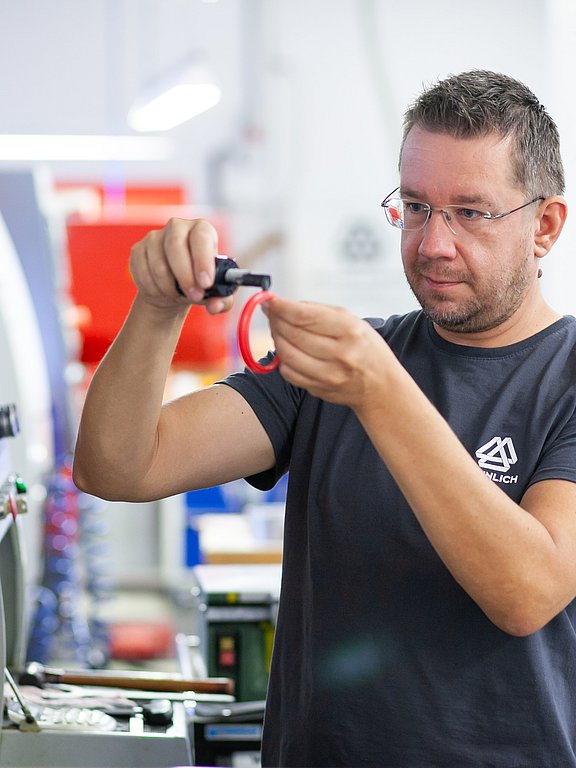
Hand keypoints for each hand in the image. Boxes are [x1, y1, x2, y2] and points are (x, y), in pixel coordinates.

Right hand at [129, 218, 232, 314]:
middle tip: (194, 296)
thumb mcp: (216, 293)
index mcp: (202, 230)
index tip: (206, 284)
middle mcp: (178, 227)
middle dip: (185, 277)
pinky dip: (155, 289)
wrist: (175, 288)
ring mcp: (155, 237)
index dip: (203, 260)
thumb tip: (215, 305)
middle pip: (175, 246)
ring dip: (170, 288)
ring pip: (158, 265)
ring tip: (179, 296)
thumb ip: (222, 300)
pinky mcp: (138, 250)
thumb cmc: (199, 284)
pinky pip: (143, 273)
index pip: (201, 237)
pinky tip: (163, 292)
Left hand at [263, 297, 388, 407]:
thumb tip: (284, 305)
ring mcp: (328, 375)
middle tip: (271, 312)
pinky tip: (287, 349)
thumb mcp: (353, 322)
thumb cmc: (365, 348)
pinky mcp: (318, 388)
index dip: (282, 307)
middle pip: (293, 334)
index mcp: (350, 331)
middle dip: (276, 320)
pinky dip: (282, 359)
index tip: (270, 301)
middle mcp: (340, 354)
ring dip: (276, 338)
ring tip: (278, 329)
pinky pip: (288, 372)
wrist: (381, 386)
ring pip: (286, 354)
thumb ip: (319, 312)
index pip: (306, 316)